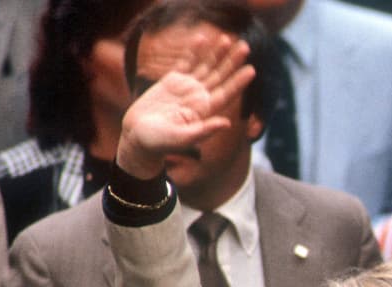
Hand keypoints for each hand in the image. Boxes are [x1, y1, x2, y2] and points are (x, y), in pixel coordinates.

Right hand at [116, 31, 254, 178]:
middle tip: (245, 47)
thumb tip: (227, 123)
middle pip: (220, 76)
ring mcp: (186, 88)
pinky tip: (202, 38)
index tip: (251, 70)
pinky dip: (193, 51)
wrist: (139, 136)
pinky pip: (185, 62)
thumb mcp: (183, 138)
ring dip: (216, 53)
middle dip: (232, 62)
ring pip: (205, 67)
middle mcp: (199, 98)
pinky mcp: (171, 81)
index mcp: (205, 111)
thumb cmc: (161, 143)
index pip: (226, 93)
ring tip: (227, 38)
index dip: (238, 82)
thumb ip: (205, 130)